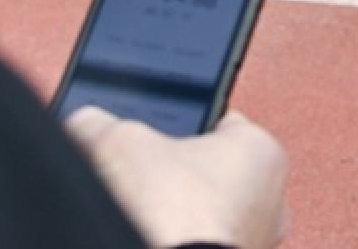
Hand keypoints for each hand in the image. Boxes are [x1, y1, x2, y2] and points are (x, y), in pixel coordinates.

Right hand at [67, 107, 288, 248]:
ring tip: (138, 213)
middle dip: (176, 174)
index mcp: (261, 149)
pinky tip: (147, 238)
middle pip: (213, 172)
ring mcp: (254, 242)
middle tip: (139, 174)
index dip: (182, 124)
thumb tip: (85, 123)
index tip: (155, 129)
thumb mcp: (118, 144)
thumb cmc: (167, 210)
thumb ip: (99, 124)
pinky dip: (180, 244)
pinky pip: (202, 247)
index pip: (221, 121)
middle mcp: (271, 199)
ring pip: (208, 215)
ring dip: (177, 216)